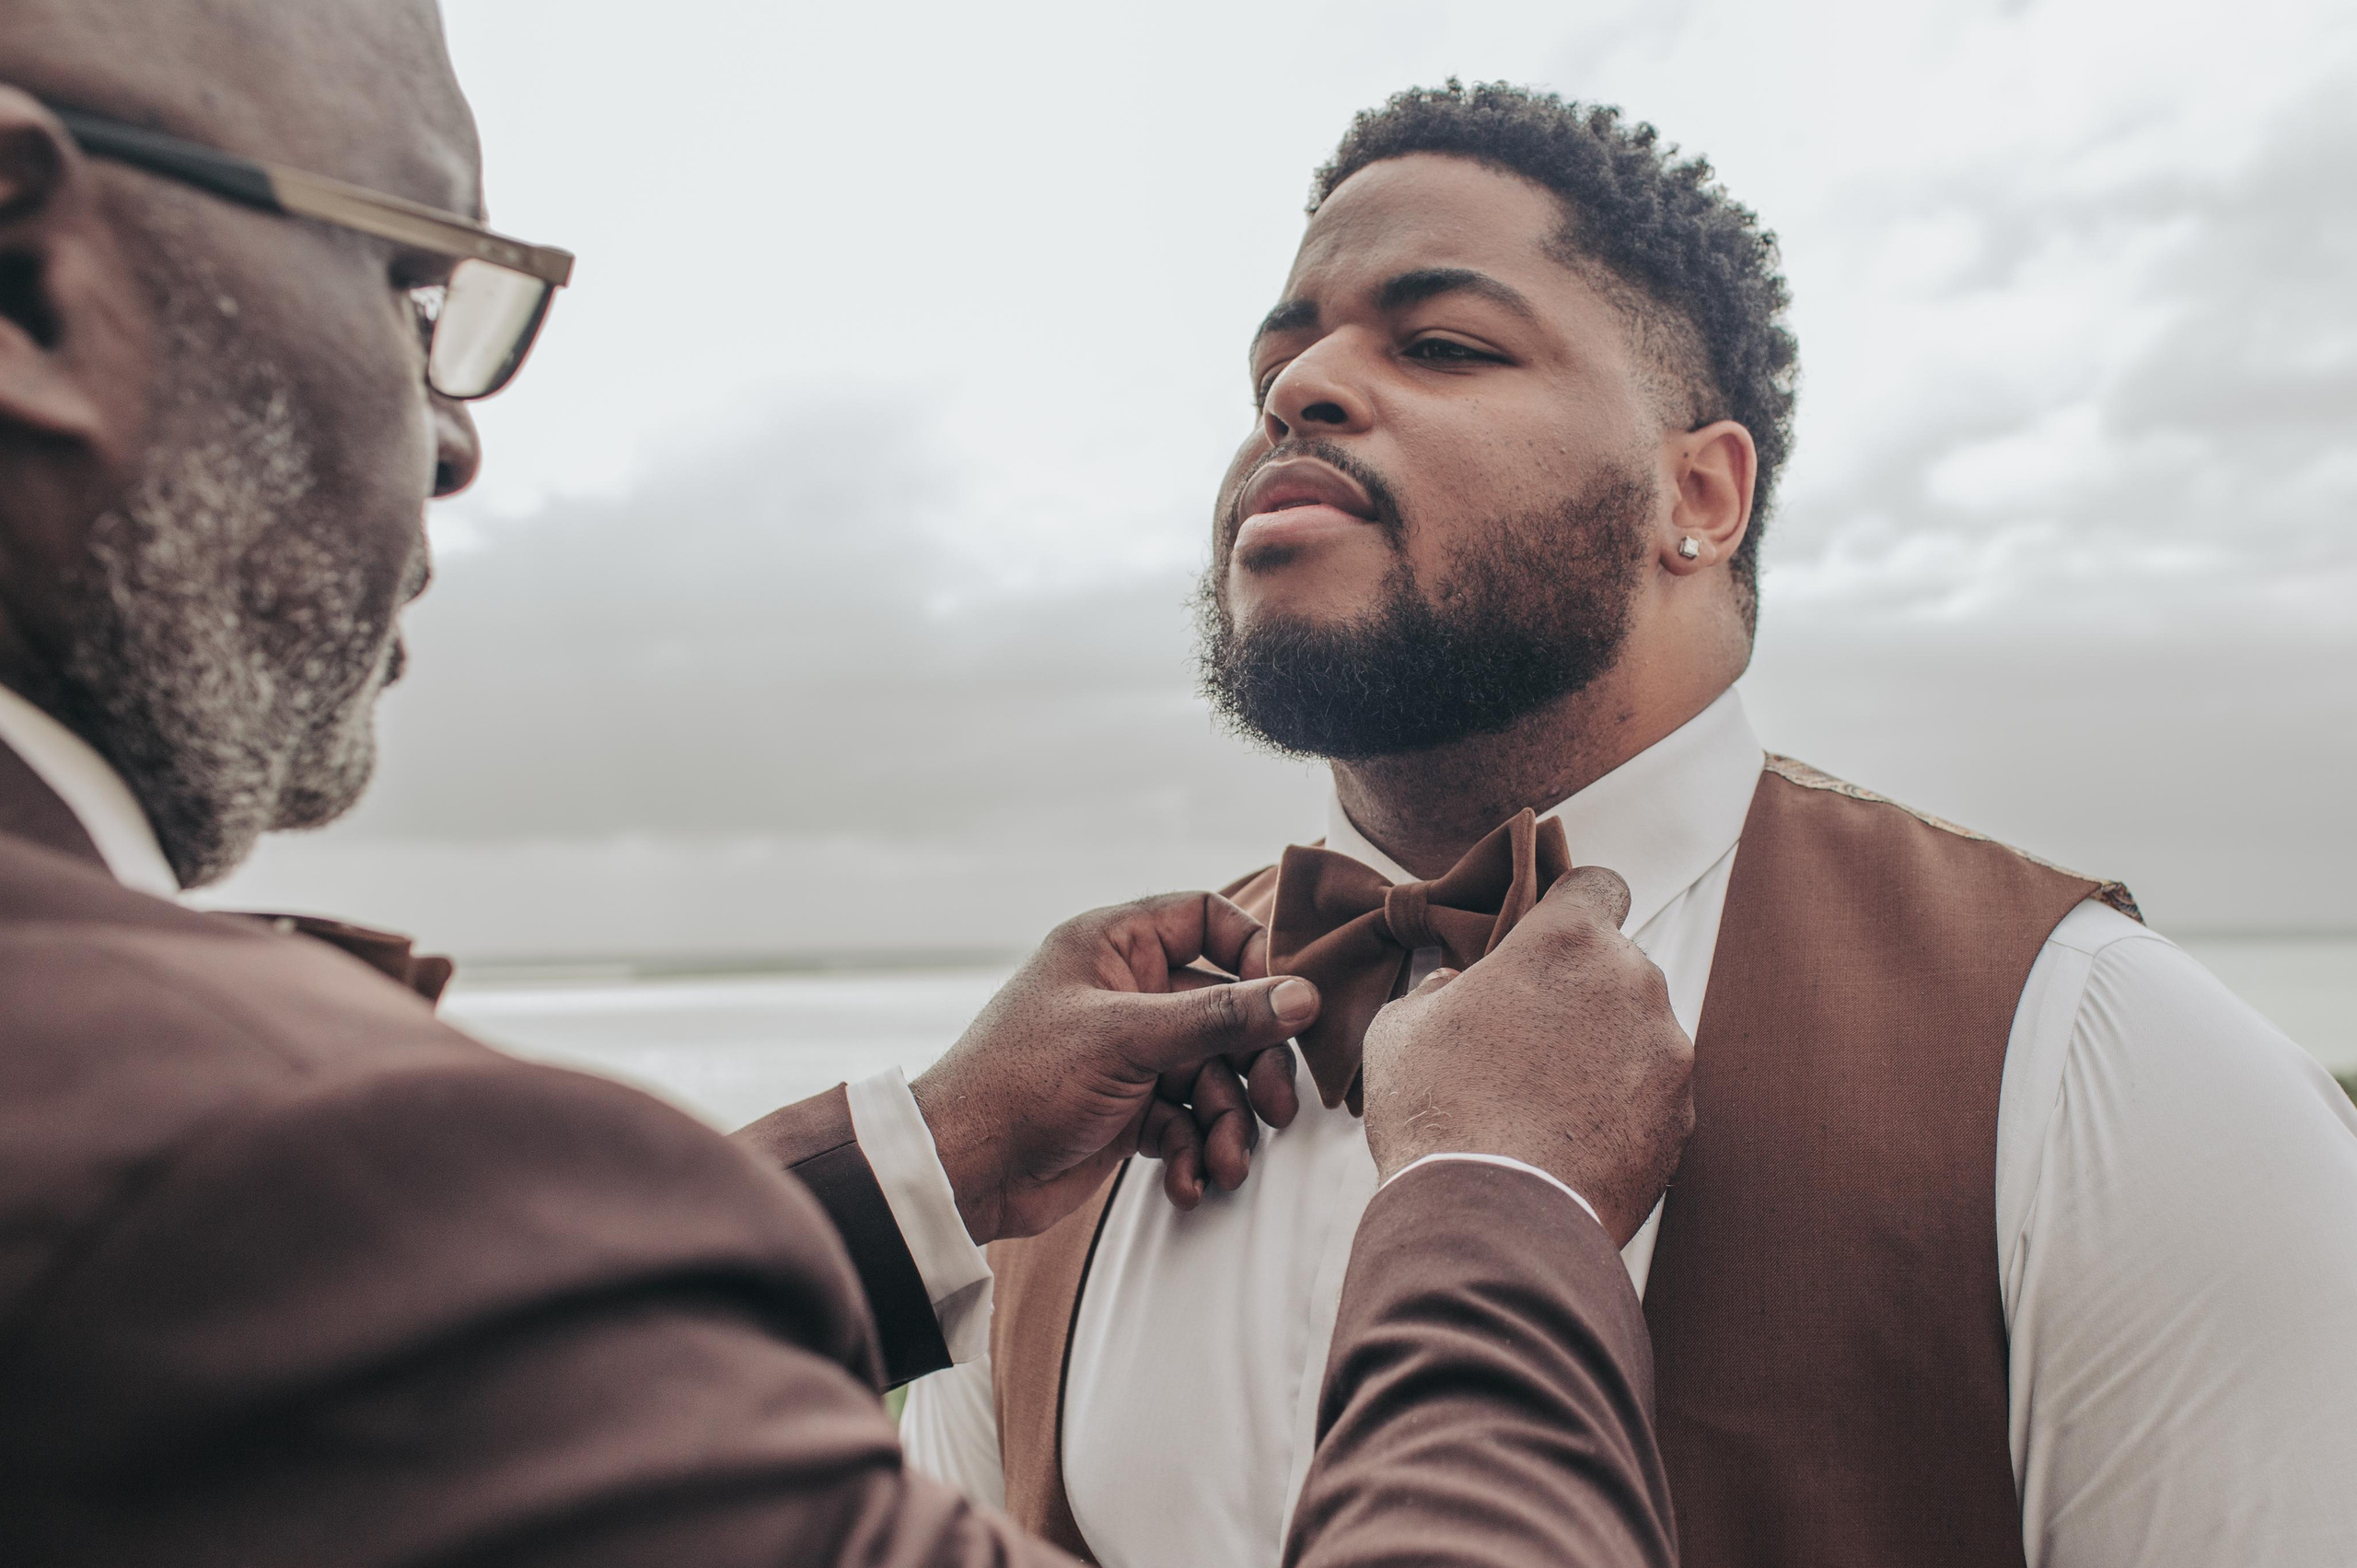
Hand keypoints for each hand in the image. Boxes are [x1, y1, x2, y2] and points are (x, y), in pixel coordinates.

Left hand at [910, 892, 1319, 1243]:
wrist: (962, 1172)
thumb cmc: (1022, 1081)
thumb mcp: (1128, 1039)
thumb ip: (1220, 1017)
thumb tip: (1303, 996)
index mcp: (1112, 945)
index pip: (1204, 918)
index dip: (1252, 954)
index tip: (1283, 1002)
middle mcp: (1123, 992)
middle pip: (1223, 1009)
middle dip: (1251, 1064)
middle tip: (1275, 1107)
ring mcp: (1127, 1052)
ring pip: (1210, 1074)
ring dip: (1225, 1123)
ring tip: (1224, 1162)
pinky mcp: (1126, 1109)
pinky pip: (1184, 1120)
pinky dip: (1192, 1151)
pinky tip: (1186, 1182)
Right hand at [1358, 866, 1693, 1244]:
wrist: (1493, 1220)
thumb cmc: (1440, 1112)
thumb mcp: (1402, 1027)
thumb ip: (1438, 988)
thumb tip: (1454, 988)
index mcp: (1567, 943)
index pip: (1597, 884)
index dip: (1569, 905)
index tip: (1543, 936)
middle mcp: (1633, 984)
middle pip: (1614, 964)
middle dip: (1575, 989)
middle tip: (1521, 1035)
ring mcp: (1667, 1054)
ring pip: (1635, 1029)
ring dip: (1599, 1048)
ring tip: (1540, 1101)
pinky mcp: (1680, 1119)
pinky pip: (1649, 1092)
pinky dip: (1618, 1105)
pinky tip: (1566, 1138)